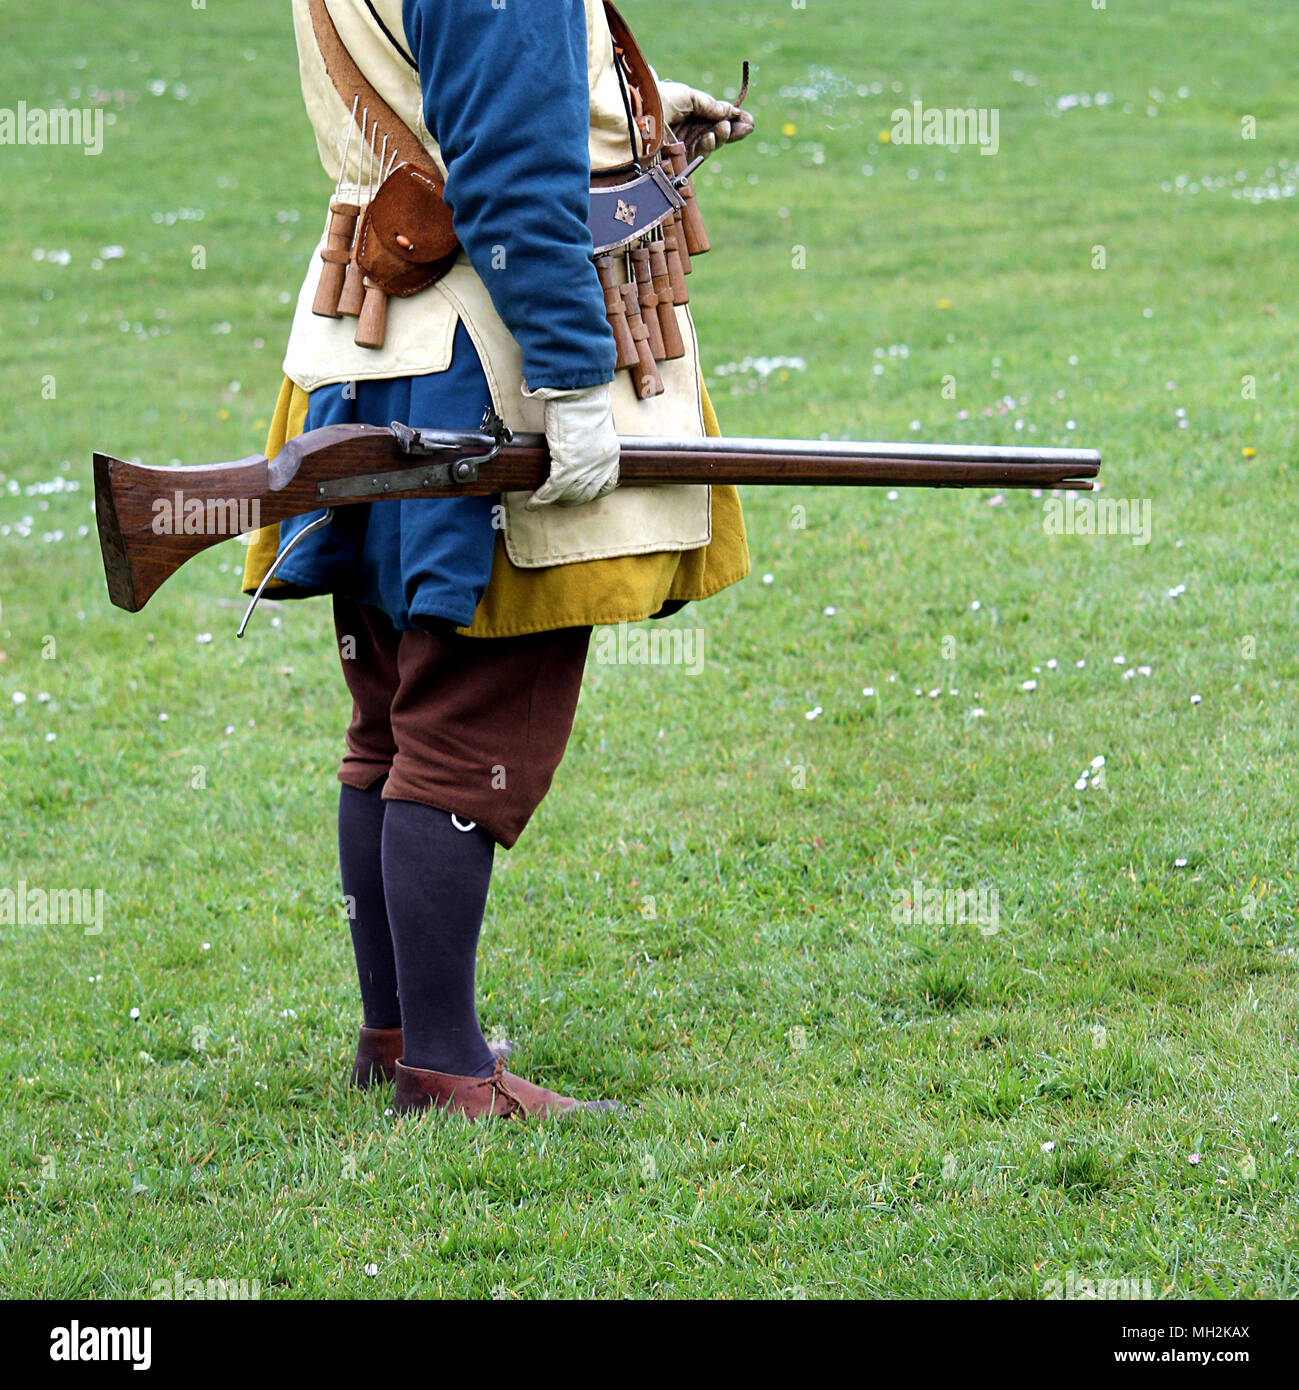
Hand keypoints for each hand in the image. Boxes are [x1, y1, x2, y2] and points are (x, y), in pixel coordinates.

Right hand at [523, 382, 620, 508]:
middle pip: (585, 495)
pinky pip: (552, 491)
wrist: (580, 394)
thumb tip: (579, 443)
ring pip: (569, 496)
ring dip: (555, 501)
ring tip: (544, 500)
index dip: (593, 493)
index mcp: (610, 455)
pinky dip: (540, 499)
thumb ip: (592, 439)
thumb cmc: (586, 401)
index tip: (582, 494)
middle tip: (558, 500)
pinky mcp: (567, 467)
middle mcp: (600, 466)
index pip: (606, 486)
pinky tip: (532, 503)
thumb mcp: (597, 425)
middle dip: (570, 500)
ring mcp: (585, 469)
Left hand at [657, 81, 754, 159]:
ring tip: (725, 129)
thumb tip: (727, 111)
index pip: (716, 116)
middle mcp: (689, 127)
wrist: (641, 114)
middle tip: (748, 127)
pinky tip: (712, 137)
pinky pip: (700, 153)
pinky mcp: (680, 157)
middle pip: (718, 132)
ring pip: (712, 143)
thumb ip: (709, 105)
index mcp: (690, 110)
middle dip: (734, 130)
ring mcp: (685, 143)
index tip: (749, 120)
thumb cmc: (661, 99)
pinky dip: (709, 145)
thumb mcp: (688, 96)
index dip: (733, 118)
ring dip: (722, 136)